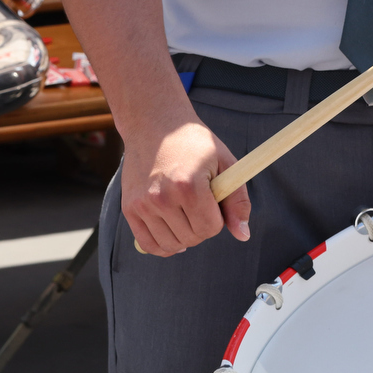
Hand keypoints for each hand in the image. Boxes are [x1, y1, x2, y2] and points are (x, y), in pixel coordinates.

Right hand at [122, 117, 250, 255]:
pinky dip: (162, 247)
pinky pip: (148, 244)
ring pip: (171, 245)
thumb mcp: (224, 163)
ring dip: (183, 238)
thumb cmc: (193, 143)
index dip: (218, 220)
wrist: (153, 126)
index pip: (210, 228)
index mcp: (189, 186)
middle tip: (200, 208)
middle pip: (191, 238)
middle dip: (201, 229)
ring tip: (186, 218)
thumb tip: (243, 235)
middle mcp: (162, 198)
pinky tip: (171, 235)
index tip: (214, 205)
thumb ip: (237, 200)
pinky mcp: (129, 208)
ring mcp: (143, 204)